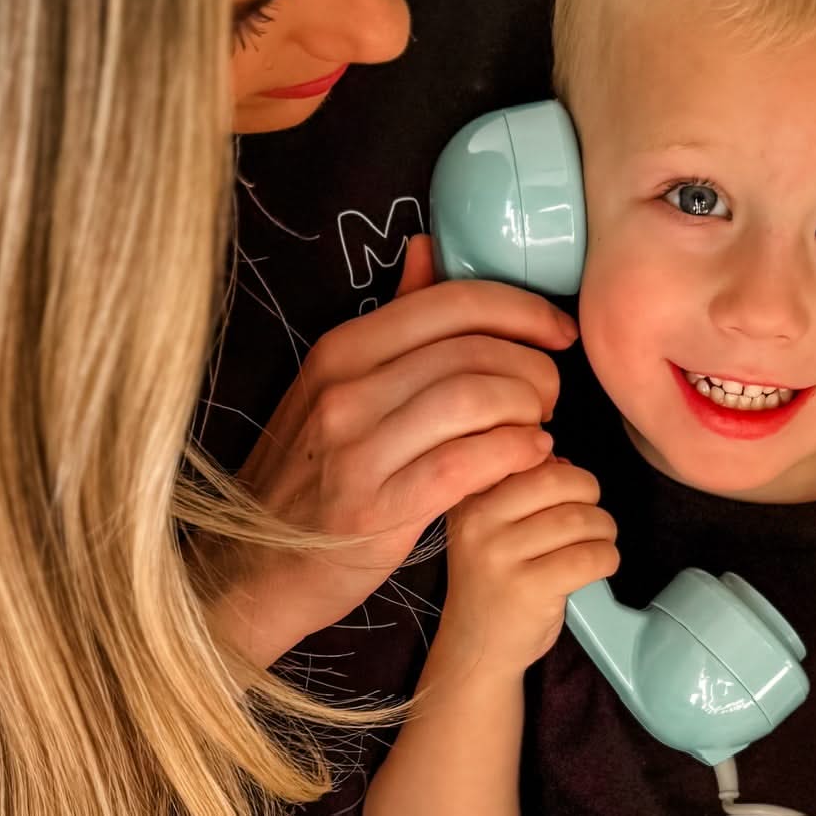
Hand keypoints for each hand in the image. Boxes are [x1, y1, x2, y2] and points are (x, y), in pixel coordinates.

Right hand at [206, 237, 574, 666]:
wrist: (258, 566)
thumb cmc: (313, 476)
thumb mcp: (336, 387)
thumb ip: (392, 321)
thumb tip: (427, 250)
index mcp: (340, 351)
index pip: (450, 303)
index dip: (522, 309)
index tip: (558, 332)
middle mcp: (345, 392)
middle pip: (472, 351)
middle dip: (533, 367)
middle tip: (549, 393)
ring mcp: (357, 451)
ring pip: (475, 400)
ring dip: (527, 409)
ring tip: (539, 426)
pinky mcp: (377, 508)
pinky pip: (466, 464)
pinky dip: (512, 453)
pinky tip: (529, 456)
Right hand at [439, 456, 619, 676]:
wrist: (476, 647)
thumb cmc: (494, 581)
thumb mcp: (491, 526)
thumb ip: (521, 487)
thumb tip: (561, 460)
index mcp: (470, 498)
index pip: (523, 453)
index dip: (560, 467)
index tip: (565, 490)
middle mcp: (479, 522)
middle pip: (559, 481)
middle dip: (590, 495)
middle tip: (590, 517)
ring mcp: (501, 556)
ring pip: (580, 520)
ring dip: (604, 530)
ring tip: (596, 544)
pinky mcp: (529, 589)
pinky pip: (590, 557)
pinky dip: (608, 558)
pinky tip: (598, 566)